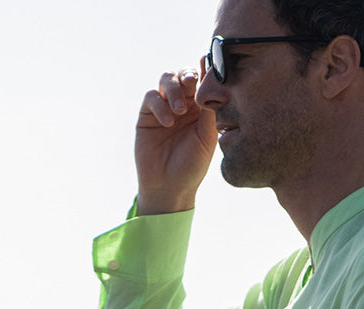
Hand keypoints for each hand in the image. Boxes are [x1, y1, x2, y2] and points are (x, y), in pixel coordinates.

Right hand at [135, 68, 216, 214]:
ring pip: (166, 79)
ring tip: (180, 111)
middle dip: (187, 75)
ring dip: (174, 89)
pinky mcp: (147, 114)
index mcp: (201, 108)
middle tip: (192, 83)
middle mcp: (183, 103)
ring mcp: (164, 107)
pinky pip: (151, 97)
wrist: (169, 187)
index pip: (201, 80)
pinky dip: (159, 105)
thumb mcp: (207, 137)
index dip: (203, 70)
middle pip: (183, 74)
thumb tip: (216, 80)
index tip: (206, 65)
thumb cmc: (192, 165)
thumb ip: (211, 109)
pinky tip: (168, 122)